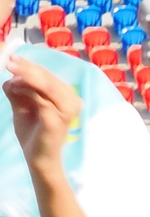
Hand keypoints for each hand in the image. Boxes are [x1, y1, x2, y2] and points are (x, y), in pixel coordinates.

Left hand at [5, 54, 80, 177]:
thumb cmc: (33, 133)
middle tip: (9, 62)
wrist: (38, 158)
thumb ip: (20, 91)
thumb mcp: (23, 106)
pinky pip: (40, 99)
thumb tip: (11, 76)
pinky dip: (26, 90)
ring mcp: (67, 110)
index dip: (31, 66)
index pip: (48, 76)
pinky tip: (14, 87)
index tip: (13, 58)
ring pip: (46, 85)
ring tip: (10, 70)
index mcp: (67, 97)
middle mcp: (72, 101)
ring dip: (26, 76)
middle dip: (27, 68)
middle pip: (48, 78)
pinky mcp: (57, 119)